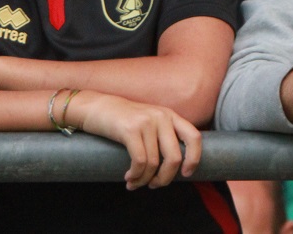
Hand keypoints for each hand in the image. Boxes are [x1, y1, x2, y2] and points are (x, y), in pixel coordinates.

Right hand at [69, 91, 201, 189]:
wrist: (98, 107)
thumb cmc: (125, 121)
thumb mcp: (150, 123)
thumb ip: (163, 137)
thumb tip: (175, 167)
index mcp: (170, 116)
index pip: (194, 137)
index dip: (194, 159)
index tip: (186, 174)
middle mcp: (162, 117)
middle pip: (174, 157)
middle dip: (165, 178)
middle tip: (154, 185)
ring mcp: (147, 122)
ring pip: (154, 163)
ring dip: (144, 180)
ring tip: (135, 183)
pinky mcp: (130, 129)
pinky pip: (140, 161)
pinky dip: (135, 175)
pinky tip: (129, 178)